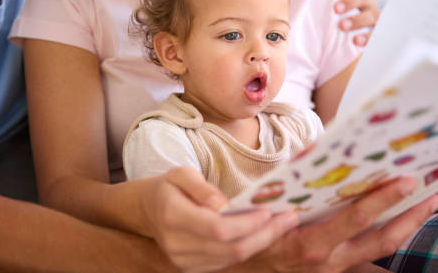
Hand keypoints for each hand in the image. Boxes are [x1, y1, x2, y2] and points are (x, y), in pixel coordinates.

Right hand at [141, 166, 299, 271]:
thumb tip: (222, 203)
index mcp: (174, 216)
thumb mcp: (181, 174)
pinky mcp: (191, 268)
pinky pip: (226, 262)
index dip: (247, 223)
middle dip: (265, 235)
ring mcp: (183, 261)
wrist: (148, 210)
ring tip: (283, 224)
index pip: (218, 228)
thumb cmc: (169, 187)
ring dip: (261, 242)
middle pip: (230, 248)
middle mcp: (177, 245)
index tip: (269, 211)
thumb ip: (200, 187)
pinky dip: (249, 248)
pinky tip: (264, 233)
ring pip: (231, 258)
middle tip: (290, 218)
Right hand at [229, 177, 437, 272]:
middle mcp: (329, 260)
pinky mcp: (337, 272)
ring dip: (407, 226)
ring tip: (428, 204)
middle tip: (433, 193)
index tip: (407, 181)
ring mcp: (335, 269)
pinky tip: (401, 218)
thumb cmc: (254, 233)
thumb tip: (320, 154)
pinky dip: (388, 234)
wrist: (243, 269)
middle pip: (381, 239)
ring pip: (380, 249)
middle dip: (410, 216)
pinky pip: (369, 254)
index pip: (356, 219)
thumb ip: (294, 185)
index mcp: (311, 242)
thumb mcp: (269, 209)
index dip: (384, 200)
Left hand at [326, 0, 380, 46]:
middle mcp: (373, 15)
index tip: (335, 9)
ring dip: (365, 32)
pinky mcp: (376, 44)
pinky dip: (370, 43)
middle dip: (357, 19)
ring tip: (352, 39)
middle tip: (341, 26)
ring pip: (378, 28)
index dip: (351, 2)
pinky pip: (379, 43)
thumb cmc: (336, 17)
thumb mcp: (334, 3)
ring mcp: (377, 30)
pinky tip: (359, 47)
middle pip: (372, 13)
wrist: (335, 46)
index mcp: (363, 3)